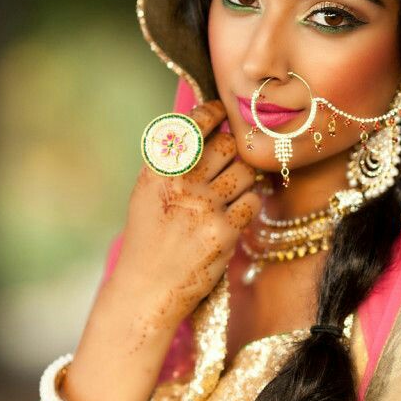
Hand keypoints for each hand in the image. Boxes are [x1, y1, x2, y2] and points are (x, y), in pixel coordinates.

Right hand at [113, 100, 260, 329]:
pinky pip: (253, 203)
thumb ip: (173, 160)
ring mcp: (205, 208)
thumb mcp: (148, 192)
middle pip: (229, 145)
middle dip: (235, 150)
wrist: (147, 287)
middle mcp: (181, 184)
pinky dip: (248, 205)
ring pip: (246, 173)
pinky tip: (234, 215)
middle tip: (230, 162)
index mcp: (159, 169)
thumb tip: (207, 123)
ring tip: (229, 194)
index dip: (215, 113)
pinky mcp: (224, 232)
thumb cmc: (149, 236)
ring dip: (244, 180)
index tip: (223, 113)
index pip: (195, 124)